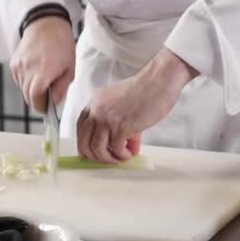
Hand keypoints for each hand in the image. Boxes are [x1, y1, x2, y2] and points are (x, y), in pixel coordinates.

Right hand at [10, 16, 74, 112]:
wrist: (46, 24)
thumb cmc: (61, 45)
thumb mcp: (70, 68)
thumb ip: (61, 88)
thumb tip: (53, 103)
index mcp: (45, 71)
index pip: (36, 99)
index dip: (41, 107)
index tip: (47, 109)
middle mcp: (28, 70)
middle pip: (28, 97)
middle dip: (37, 101)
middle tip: (47, 97)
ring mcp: (19, 66)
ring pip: (23, 89)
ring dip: (32, 90)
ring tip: (43, 79)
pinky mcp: (13, 63)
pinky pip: (19, 80)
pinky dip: (26, 81)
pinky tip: (35, 72)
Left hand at [77, 48, 197, 162]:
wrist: (159, 81)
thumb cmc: (145, 90)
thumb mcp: (121, 103)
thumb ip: (116, 122)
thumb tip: (120, 146)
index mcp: (95, 103)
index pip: (80, 127)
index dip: (84, 143)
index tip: (92, 153)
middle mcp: (97, 111)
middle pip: (84, 142)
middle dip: (94, 156)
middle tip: (108, 160)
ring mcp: (107, 119)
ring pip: (97, 149)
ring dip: (109, 158)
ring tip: (121, 157)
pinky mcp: (121, 127)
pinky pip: (116, 149)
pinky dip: (122, 155)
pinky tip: (130, 153)